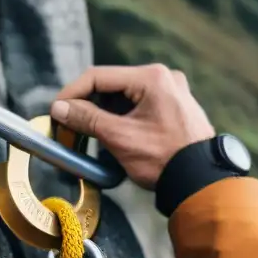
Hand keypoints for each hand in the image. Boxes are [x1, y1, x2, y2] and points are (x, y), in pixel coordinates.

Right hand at [51, 64, 214, 189]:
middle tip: (68, 124)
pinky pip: (139, 105)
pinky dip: (121, 117)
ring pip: (124, 96)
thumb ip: (87, 119)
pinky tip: (111, 135)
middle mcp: (163, 77)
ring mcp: (172, 91)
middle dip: (88, 104)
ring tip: (88, 133)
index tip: (55, 110)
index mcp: (152, 77)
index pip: (99, 76)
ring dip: (103, 112)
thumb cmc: (164, 159)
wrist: (202, 181)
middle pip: (112, 85)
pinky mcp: (175, 106)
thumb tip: (59, 108)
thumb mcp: (120, 138)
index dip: (72, 93)